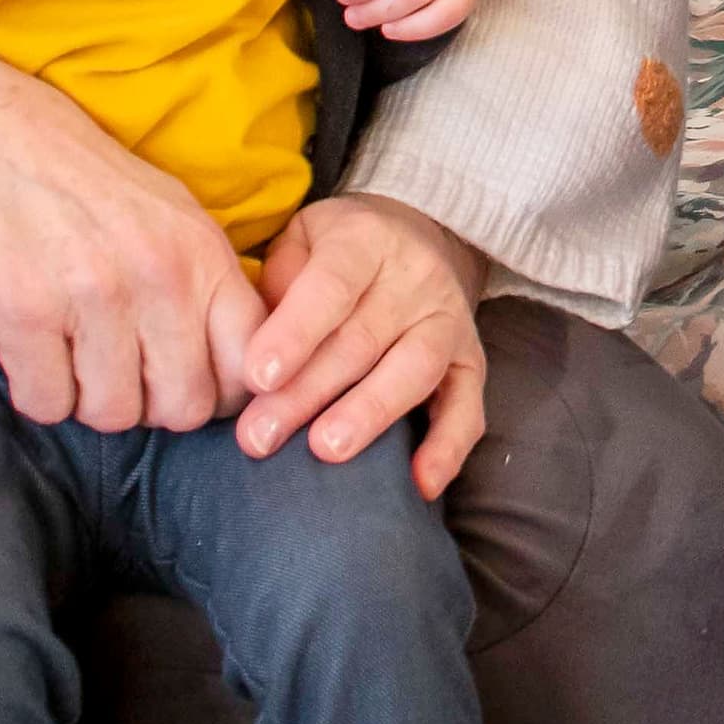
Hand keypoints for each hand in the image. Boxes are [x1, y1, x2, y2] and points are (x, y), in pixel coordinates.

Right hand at [0, 10, 261, 433]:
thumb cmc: (86, 185)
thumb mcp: (174, 217)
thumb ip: (209, 288)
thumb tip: (242, 368)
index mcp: (201, 255)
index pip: (246, 365)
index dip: (219, 393)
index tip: (187, 383)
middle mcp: (158, 278)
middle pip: (181, 407)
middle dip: (151, 404)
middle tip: (121, 372)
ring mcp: (92, 297)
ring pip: (112, 414)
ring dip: (89, 398)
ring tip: (72, 352)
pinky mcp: (25, 315)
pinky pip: (47, 404)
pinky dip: (38, 391)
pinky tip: (33, 350)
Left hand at [236, 195, 491, 497]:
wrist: (415, 239)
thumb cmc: (333, 254)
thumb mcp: (299, 240)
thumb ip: (277, 282)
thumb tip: (253, 347)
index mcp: (365, 241)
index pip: (332, 286)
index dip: (295, 332)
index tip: (257, 377)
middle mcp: (415, 278)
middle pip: (362, 339)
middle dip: (308, 392)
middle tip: (260, 437)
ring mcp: (448, 320)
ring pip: (415, 369)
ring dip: (370, 414)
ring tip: (326, 451)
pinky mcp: (470, 362)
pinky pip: (468, 408)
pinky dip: (448, 448)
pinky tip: (420, 484)